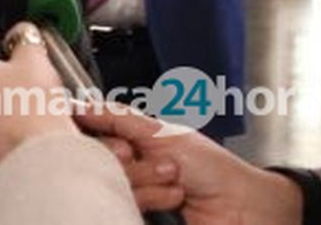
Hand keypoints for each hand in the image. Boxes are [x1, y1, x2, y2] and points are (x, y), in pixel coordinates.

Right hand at [76, 103, 301, 224]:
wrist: (242, 209)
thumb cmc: (214, 169)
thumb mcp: (162, 131)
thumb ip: (116, 116)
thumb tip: (78, 106)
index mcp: (131, 141)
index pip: (90, 135)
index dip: (97, 137)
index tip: (108, 139)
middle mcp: (129, 169)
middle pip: (98, 162)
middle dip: (128, 160)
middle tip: (149, 159)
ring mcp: (134, 195)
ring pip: (111, 186)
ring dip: (146, 182)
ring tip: (174, 183)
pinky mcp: (137, 217)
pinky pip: (122, 207)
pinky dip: (148, 200)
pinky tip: (172, 201)